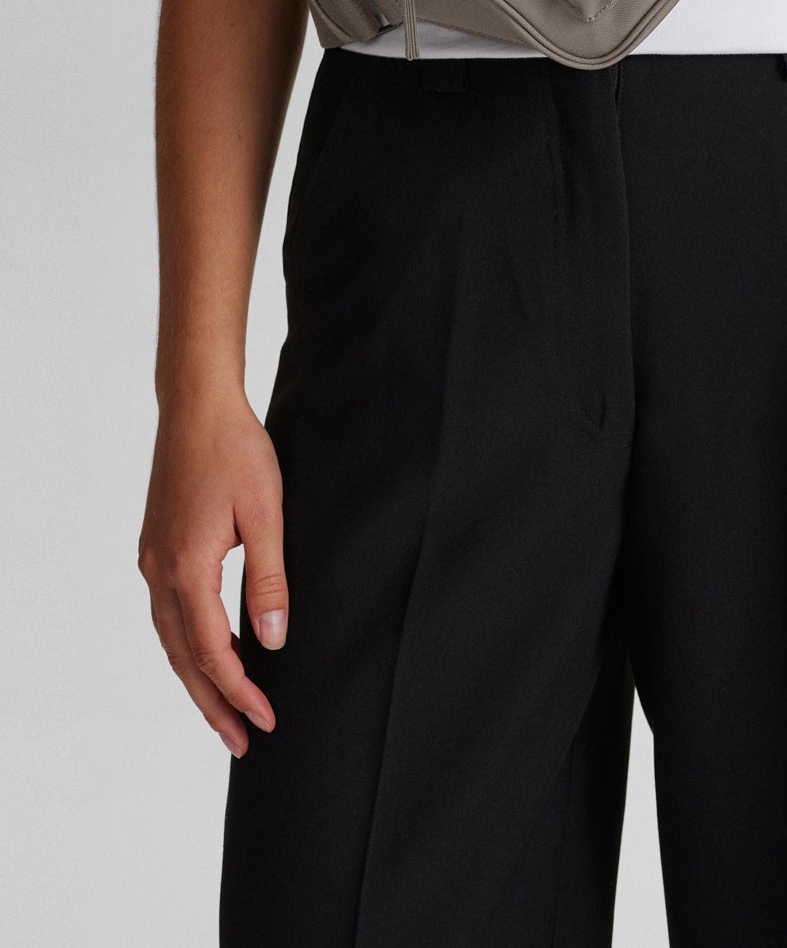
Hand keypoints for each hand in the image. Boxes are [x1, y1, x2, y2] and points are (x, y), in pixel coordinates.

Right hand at [137, 385, 286, 758]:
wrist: (196, 406)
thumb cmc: (236, 451)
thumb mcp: (266, 512)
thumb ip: (268, 579)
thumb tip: (271, 640)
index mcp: (187, 568)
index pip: (212, 652)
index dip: (239, 693)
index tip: (265, 722)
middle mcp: (159, 572)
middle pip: (183, 658)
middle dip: (212, 704)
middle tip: (241, 743)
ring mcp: (152, 560)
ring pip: (171, 639)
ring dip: (197, 679)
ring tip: (225, 711)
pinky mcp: (156, 547)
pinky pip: (168, 614)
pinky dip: (187, 644)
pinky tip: (209, 651)